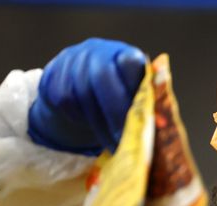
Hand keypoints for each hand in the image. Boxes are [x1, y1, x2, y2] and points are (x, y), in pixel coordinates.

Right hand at [28, 38, 145, 155]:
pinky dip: (79, 117)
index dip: (134, 88)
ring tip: (112, 144)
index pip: (129, 63)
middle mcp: (97, 50)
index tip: (142, 118)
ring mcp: (72, 60)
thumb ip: (147, 103)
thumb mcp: (135, 96)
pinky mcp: (53, 74)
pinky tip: (90, 127)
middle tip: (124, 140)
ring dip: (98, 123)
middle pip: (102, 77)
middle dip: (114, 113)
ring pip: (82, 92)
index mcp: (124, 53)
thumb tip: (163, 124)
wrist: (78, 89)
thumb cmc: (118, 97)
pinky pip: (65, 99)